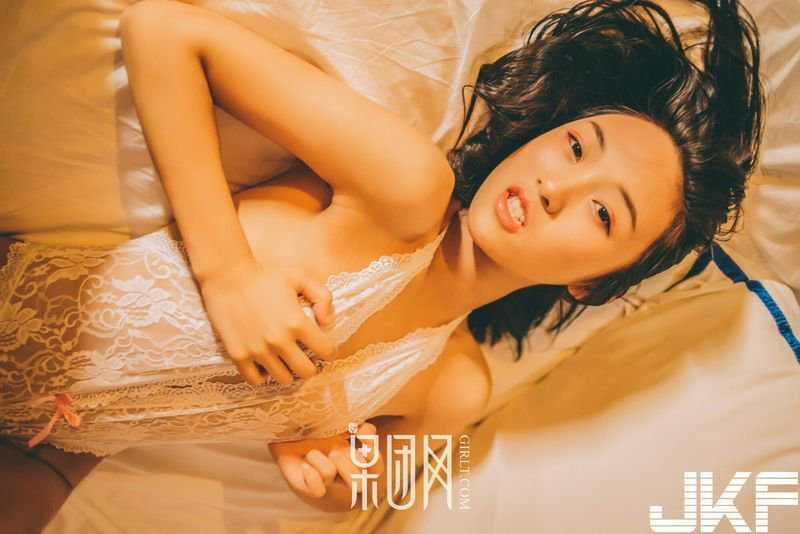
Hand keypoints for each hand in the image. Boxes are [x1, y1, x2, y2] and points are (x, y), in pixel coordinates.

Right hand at [198, 260, 337, 385]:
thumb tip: (326, 322)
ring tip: (284, 360)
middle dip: (310, 366)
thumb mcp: (300, 276)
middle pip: (306, 372)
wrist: (226, 277)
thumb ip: (323, 296)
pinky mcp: (238, 355)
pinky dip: (263, 376)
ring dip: (288, 371)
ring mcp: (258, 350)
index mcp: (297, 322)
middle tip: (304, 357)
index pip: (326, 351)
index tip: (324, 348)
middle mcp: (279, 340)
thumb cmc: (264, 276)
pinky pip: (256, 380)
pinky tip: (264, 364)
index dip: (329, 351)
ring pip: (283, 379)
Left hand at [269, 422, 383, 498]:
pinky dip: (312, 477)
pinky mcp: (306, 486)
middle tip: (334, 453)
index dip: (374, 459)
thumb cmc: (317, 428)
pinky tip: (305, 467)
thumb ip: (357, 425)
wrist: (287, 434)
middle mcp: (342, 471)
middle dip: (348, 467)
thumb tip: (366, 431)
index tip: (365, 446)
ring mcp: (324, 480)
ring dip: (319, 460)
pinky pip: (317, 490)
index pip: (375, 467)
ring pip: (330, 474)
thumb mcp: (340, 422)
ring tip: (311, 453)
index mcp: (353, 456)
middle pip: (360, 483)